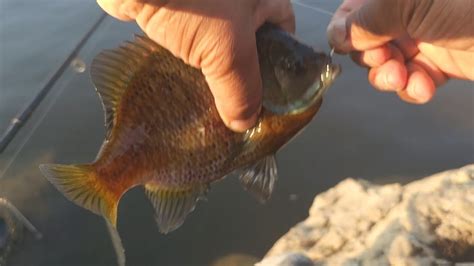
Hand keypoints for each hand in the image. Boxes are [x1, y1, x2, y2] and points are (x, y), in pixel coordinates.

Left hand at [97, 0, 293, 131]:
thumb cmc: (197, 1)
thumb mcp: (229, 50)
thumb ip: (241, 90)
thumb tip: (244, 123)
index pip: (284, 30)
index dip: (281, 60)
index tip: (272, 90)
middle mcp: (236, 1)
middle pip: (249, 42)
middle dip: (243, 74)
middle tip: (240, 104)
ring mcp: (204, 7)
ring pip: (217, 46)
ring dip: (213, 72)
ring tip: (214, 104)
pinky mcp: (175, 16)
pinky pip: (188, 44)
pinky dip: (188, 65)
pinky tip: (186, 87)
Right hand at [327, 0, 473, 103]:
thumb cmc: (467, 5)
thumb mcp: (407, 2)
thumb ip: (365, 19)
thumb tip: (337, 37)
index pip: (354, 8)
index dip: (346, 29)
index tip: (347, 46)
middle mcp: (408, 12)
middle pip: (368, 40)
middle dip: (371, 57)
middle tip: (384, 62)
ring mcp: (425, 37)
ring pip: (388, 64)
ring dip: (389, 77)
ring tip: (401, 79)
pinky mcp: (442, 63)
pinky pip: (413, 80)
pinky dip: (413, 88)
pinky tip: (424, 86)